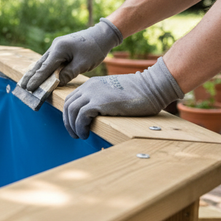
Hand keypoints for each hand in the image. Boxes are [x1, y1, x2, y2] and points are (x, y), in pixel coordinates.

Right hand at [19, 18, 122, 90]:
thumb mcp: (82, 64)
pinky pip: (49, 60)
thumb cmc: (94, 49)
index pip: (45, 68)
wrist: (102, 35)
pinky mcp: (60, 48)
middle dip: (30, 76)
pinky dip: (43, 68)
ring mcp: (57, 46)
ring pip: (43, 62)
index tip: (29, 88)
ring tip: (26, 82)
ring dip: (35, 72)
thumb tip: (56, 82)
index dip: (37, 79)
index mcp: (59, 49)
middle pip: (39, 64)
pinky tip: (38, 74)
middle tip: (22, 87)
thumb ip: (68, 73)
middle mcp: (55, 47)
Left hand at [63, 57, 183, 138]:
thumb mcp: (114, 92)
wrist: (152, 87)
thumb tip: (97, 115)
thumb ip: (103, 99)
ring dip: (73, 127)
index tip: (74, 125)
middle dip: (68, 122)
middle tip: (75, 134)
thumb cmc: (139, 93)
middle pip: (68, 105)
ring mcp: (93, 93)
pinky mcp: (99, 102)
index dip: (69, 114)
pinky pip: (81, 117)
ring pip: (72, 111)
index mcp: (92, 84)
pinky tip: (86, 134)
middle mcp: (89, 87)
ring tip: (80, 136)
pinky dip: (80, 128)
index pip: (71, 99)